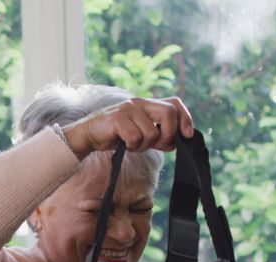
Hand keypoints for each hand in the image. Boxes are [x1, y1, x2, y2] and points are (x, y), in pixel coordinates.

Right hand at [62, 96, 194, 158]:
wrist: (88, 135)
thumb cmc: (114, 135)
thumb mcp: (141, 135)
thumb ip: (157, 136)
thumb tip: (175, 143)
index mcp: (147, 104)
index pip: (174, 103)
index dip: (185, 118)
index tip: (187, 135)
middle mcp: (139, 103)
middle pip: (169, 113)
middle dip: (169, 134)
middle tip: (158, 145)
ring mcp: (128, 109)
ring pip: (151, 132)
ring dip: (145, 145)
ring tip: (133, 145)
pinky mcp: (117, 118)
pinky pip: (136, 137)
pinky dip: (132, 146)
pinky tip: (124, 145)